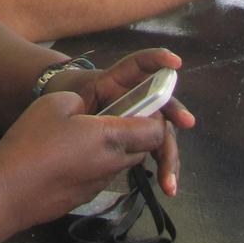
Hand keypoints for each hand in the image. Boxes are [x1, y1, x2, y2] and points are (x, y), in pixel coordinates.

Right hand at [0, 51, 194, 223]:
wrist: (6, 193)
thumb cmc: (32, 143)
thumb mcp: (56, 103)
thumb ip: (82, 102)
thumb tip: (87, 112)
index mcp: (112, 138)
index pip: (156, 131)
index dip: (153, 116)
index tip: (138, 103)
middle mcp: (112, 165)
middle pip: (143, 149)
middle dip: (137, 132)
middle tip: (111, 116)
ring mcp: (98, 186)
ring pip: (122, 164)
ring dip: (116, 149)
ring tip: (86, 135)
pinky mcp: (83, 199)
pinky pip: (101, 176)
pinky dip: (96, 164)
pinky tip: (68, 157)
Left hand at [67, 49, 194, 195]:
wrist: (55, 116)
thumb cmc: (66, 100)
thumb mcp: (71, 100)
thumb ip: (88, 110)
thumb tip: (108, 127)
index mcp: (116, 81)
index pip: (138, 64)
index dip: (156, 59)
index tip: (174, 63)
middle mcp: (134, 98)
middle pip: (161, 103)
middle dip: (176, 112)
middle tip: (188, 122)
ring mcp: (138, 119)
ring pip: (161, 132)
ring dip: (170, 153)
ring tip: (170, 178)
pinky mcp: (136, 139)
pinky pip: (153, 150)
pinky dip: (162, 166)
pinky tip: (167, 183)